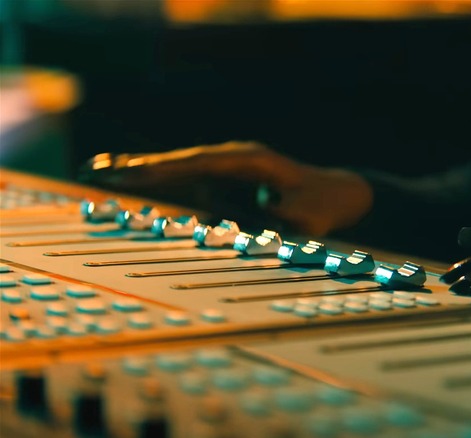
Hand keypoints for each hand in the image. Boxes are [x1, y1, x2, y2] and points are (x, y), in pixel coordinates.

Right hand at [79, 141, 373, 235]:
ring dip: (143, 169)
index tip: (132, 176)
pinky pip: (189, 176)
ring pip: (180, 166)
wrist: (338, 193)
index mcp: (249, 159)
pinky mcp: (228, 176)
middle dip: (141, 166)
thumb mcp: (305, 219)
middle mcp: (234, 157)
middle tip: (97, 170)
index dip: (165, 170)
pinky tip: (133, 180)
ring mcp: (230, 165)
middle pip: (181, 159)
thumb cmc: (322, 206)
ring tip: (99, 171)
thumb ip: (275, 221)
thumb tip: (242, 222)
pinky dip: (161, 178)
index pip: (199, 164)